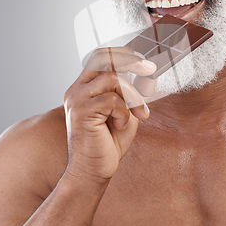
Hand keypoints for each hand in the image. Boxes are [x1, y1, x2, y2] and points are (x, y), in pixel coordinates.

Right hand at [63, 47, 156, 183]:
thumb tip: (146, 71)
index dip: (123, 53)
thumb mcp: (125, 111)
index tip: (144, 61)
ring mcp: (76, 99)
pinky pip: (113, 100)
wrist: (93, 172)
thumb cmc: (108, 144)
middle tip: (150, 68)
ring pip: (113, 79)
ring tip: (137, 115)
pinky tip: (120, 127)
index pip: (100, 57)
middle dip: (129, 59)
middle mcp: (77, 90)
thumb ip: (129, 92)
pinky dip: (124, 112)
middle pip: (102, 57)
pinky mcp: (81, 111)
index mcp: (84, 88)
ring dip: (132, 96)